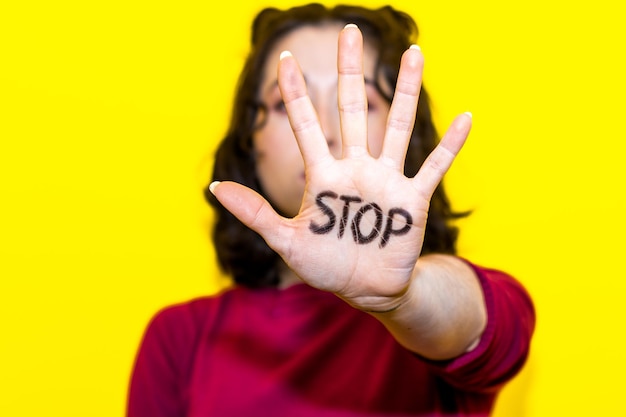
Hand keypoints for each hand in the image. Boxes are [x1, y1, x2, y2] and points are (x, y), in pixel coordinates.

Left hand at [210, 25, 470, 311]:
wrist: (365, 290)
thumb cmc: (325, 265)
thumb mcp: (286, 241)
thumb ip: (255, 213)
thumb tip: (213, 187)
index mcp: (323, 176)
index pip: (307, 125)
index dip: (296, 93)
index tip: (286, 59)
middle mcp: (355, 169)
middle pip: (352, 111)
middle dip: (350, 72)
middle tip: (348, 32)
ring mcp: (386, 181)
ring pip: (397, 127)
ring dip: (406, 91)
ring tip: (414, 53)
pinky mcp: (412, 200)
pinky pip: (434, 167)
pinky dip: (451, 145)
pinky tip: (466, 117)